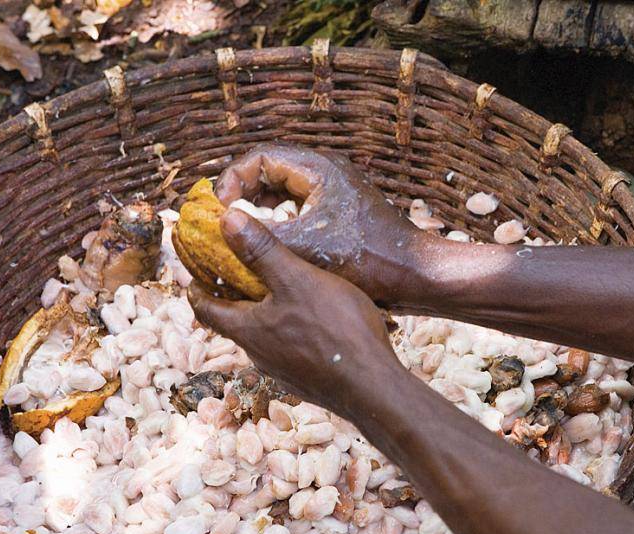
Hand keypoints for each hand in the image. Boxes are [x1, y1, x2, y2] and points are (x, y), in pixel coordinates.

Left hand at [187, 209, 402, 413]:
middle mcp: (259, 355)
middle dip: (233, 297)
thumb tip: (226, 220)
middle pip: (235, 322)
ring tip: (280, 289)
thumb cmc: (335, 331)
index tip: (191, 274)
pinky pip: (291, 349)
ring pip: (264, 337)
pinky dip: (290, 329)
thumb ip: (262, 251)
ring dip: (264, 314)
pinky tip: (314, 318)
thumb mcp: (296, 279)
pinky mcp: (308, 380)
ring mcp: (284, 371)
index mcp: (248, 330)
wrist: (374, 388)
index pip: (205, 309)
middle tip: (237, 272)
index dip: (195, 289)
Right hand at [215, 143, 423, 307]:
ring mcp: (333, 194)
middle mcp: (325, 174)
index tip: (219, 209)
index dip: (232, 180)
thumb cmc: (369, 258)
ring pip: (281, 193)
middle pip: (267, 172)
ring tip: (241, 238)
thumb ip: (261, 236)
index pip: (259, 157)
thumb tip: (221, 227)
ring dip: (258, 213)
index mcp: (318, 169)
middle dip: (241, 196)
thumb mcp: (306, 247)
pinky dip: (277, 225)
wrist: (415, 276)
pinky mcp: (338, 214)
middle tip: (223, 223)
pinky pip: (296, 211)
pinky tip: (269, 251)